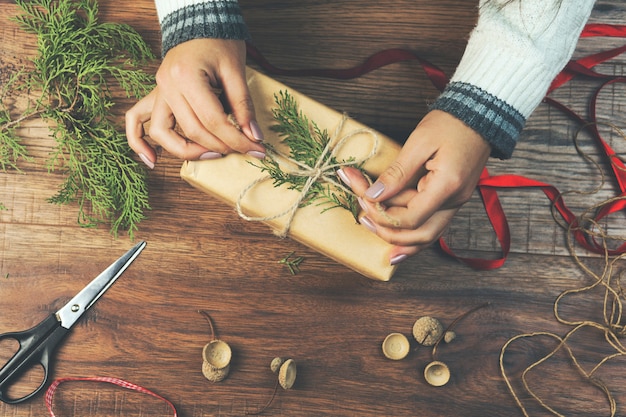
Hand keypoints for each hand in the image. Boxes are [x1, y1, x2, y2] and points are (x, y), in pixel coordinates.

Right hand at [125, 38, 265, 167]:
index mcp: (187, 77)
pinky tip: (152, 160)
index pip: (213, 120)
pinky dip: (139, 141)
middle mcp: (167, 86)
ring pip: (162, 133)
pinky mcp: (155, 93)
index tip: (256, 149)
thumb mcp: (236, 70)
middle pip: (192, 130)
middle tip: (243, 150)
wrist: (199, 22)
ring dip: (187, 151)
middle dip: (221, 146)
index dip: (237, 139)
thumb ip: (243, 105)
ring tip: (213, 156)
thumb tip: (254, 136)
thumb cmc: (218, 41)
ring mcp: (158, 90)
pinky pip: (136, 120)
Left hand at [338, 110, 490, 264]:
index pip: (411, 218)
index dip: (383, 213)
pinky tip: (394, 240)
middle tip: (362, 216)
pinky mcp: (451, 200)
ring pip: (426, 237)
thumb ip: (396, 173)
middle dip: (387, 231)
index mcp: (447, 186)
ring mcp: (456, 203)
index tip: (364, 197)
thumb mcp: (419, 142)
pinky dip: (412, 235)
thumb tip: (374, 195)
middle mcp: (455, 201)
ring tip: (371, 226)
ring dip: (398, 238)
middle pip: (419, 236)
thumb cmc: (450, 123)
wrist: (480, 114)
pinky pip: (431, 226)